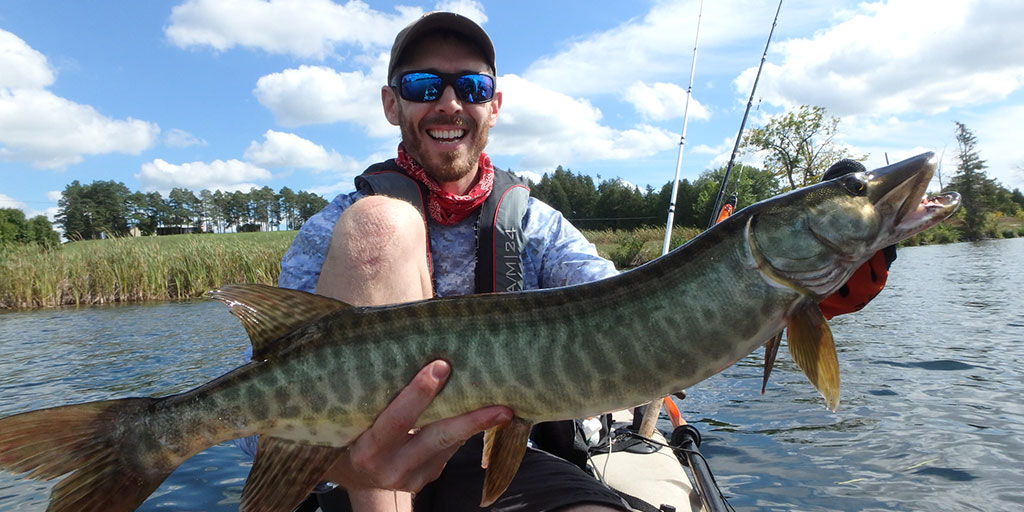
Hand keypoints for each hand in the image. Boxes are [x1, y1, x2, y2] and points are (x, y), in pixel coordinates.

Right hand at [322, 360, 512, 492]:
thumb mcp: (358, 413)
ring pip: (449, 445)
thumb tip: (414, 342)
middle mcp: (389, 468)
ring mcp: (410, 477)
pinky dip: (464, 429)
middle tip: (498, 404)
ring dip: (477, 424)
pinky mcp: (426, 478)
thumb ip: (381, 390)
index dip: (418, 394)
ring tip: (504, 409)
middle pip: (436, 438)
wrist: (352, 471)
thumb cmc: (355, 427)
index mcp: (367, 449)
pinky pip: (449, 450)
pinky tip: (484, 414)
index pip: (396, 420)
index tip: (440, 367)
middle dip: (469, 419)